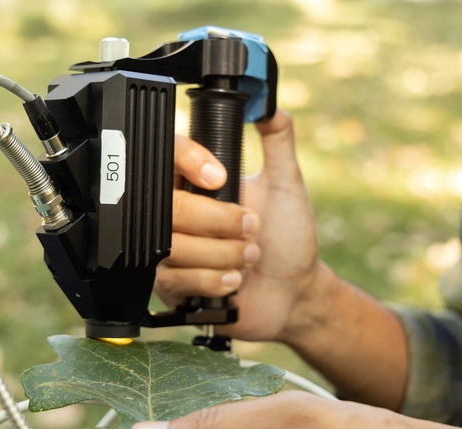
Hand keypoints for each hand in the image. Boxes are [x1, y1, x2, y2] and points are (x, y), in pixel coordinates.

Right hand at [155, 110, 319, 341]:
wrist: (293, 292)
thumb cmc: (289, 238)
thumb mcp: (286, 183)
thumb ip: (278, 139)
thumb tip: (268, 102)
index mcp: (197, 183)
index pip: (168, 155)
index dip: (188, 161)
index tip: (222, 177)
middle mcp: (178, 213)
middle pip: (171, 207)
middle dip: (220, 222)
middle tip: (252, 229)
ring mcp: (170, 249)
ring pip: (173, 246)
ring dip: (223, 255)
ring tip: (248, 257)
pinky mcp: (170, 285)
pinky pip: (176, 279)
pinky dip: (214, 280)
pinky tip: (234, 281)